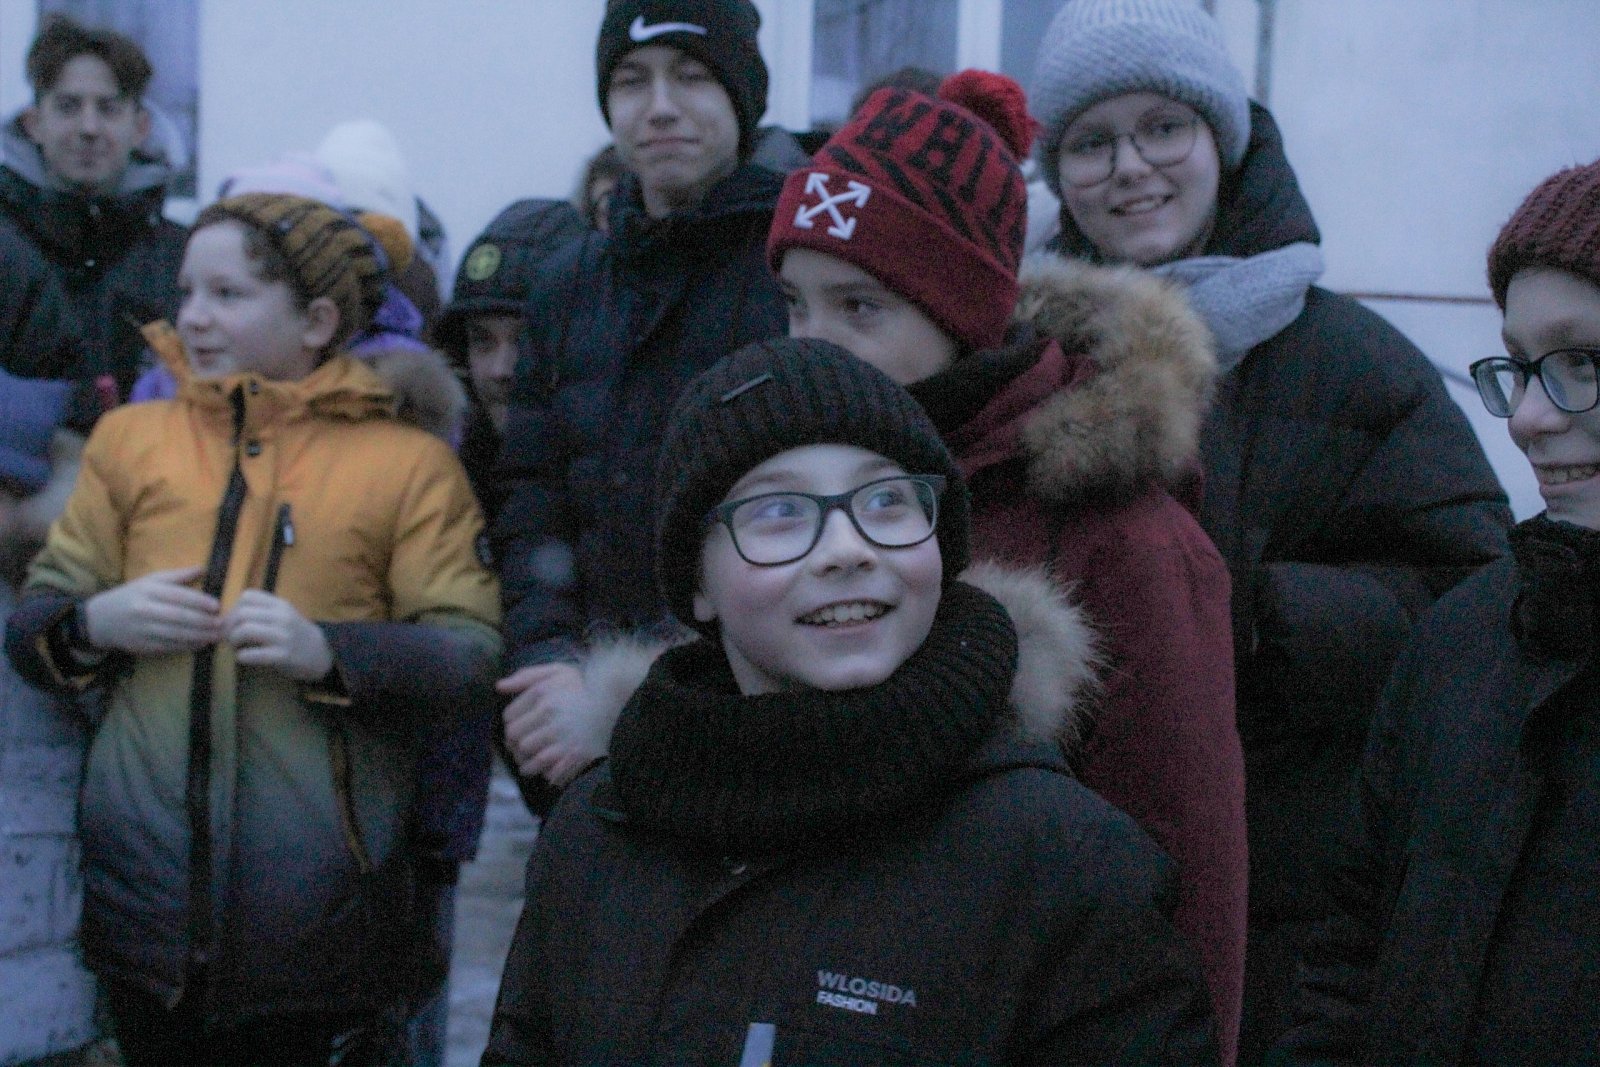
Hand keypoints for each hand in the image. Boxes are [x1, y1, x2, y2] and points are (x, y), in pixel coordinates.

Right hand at [84, 566, 220, 654]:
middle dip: (203, 621)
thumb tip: (203, 568)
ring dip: (199, 636)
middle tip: (221, 624)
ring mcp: (142, 630)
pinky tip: (201, 644)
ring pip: (175, 634)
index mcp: (148, 591)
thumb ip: (177, 576)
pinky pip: (169, 647)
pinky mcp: (142, 645)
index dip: (199, 602)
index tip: (217, 606)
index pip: (178, 596)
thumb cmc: (132, 595)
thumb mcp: (150, 580)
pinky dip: (187, 646)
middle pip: (179, 617)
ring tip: (216, 635)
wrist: (101, 619)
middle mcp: (144, 610)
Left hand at [222, 590, 333, 681]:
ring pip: (245, 631)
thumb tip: (228, 616)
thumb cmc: (295, 633)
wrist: (320, 653)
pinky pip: (251, 654)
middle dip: (229, 626)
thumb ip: (261, 611)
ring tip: (236, 646)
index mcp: (280, 604)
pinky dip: (241, 656)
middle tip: (229, 637)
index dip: (234, 608)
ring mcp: (283, 636)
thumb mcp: (283, 614)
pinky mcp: (282, 655)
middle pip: (242, 614)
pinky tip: (244, 658)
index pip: (248, 596)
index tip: (233, 621)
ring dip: (233, 640)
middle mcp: (282, 617)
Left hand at [498, 663, 609, 786]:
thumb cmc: (585, 688)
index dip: (513, 724)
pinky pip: (544, 768)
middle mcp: (548, 713)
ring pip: (526, 755)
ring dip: (526, 760)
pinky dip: (542, 771)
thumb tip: (499, 687)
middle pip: (514, 737)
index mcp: (543, 693)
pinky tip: (547, 767)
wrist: (619, 703)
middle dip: (516, 744)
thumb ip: (527, 676)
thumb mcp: (558, 672)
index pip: (509, 716)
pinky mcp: (572, 753)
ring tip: (534, 759)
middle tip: (526, 745)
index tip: (522, 727)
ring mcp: (559, 734)